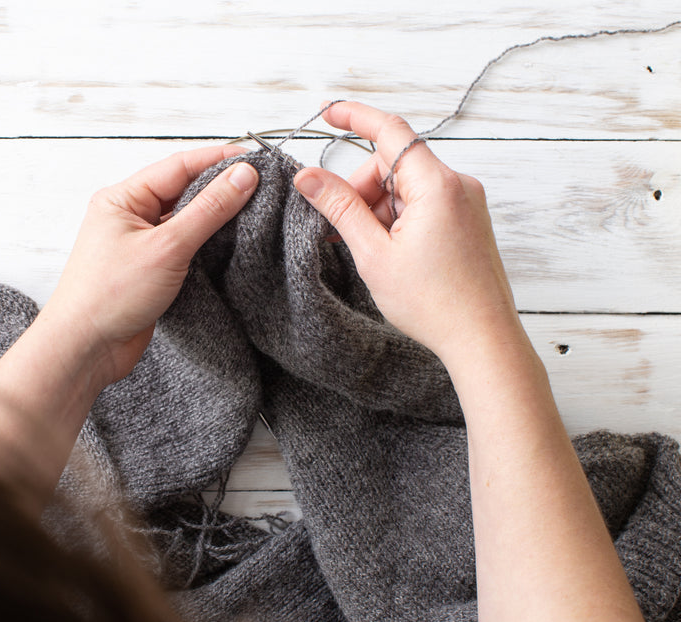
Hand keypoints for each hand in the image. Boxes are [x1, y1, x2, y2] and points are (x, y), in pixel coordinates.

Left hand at [45, 146, 258, 384]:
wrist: (87, 348)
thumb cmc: (109, 296)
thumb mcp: (167, 247)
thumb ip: (209, 210)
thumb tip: (242, 177)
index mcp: (122, 198)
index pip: (179, 166)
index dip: (219, 160)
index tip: (255, 159)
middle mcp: (129, 216)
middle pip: (183, 189)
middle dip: (221, 186)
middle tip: (262, 184)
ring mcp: (139, 243)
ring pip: (185, 219)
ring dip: (215, 216)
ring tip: (254, 210)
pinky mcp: (150, 269)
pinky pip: (184, 245)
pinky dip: (206, 242)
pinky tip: (231, 243)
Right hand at [293, 101, 525, 367]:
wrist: (482, 339)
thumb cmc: (435, 303)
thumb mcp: (374, 254)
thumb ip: (339, 208)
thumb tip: (308, 177)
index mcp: (436, 185)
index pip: (390, 132)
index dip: (355, 117)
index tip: (328, 113)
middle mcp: (457, 185)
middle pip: (393, 164)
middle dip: (360, 189)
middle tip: (340, 228)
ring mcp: (466, 203)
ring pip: (406, 187)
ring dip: (378, 209)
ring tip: (370, 251)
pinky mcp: (467, 220)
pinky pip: (423, 203)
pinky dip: (398, 219)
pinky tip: (388, 251)